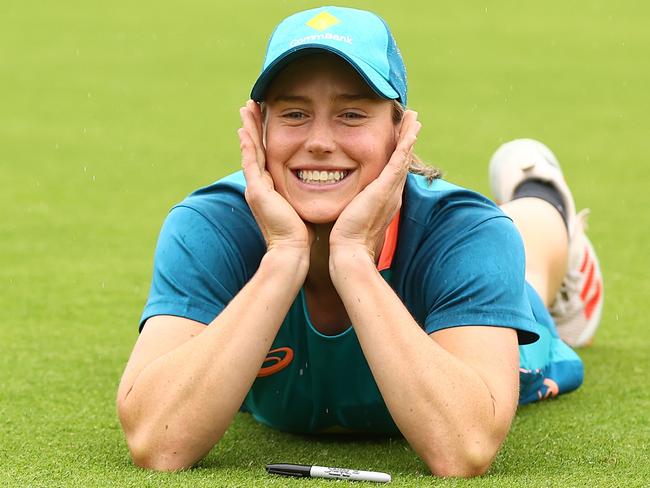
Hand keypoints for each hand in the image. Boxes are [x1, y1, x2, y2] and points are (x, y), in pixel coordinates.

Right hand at [238, 100, 312, 252]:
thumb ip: (306, 195)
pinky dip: (248, 144)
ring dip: (249, 128)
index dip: (264, 137)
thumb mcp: (303, 207)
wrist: (292, 252)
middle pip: (255, 148)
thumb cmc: (302, 235)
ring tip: (246, 108)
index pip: (266, 156)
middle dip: (253, 126)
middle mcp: (260, 186)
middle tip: (250, 105)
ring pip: (250, 150)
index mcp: (271, 189)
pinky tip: (245, 129)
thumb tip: (323, 187)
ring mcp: (256, 188)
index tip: (264, 118)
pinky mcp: (257, 191)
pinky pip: (251, 162)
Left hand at [329, 110, 420, 261]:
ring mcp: (391, 190)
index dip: (397, 154)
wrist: (350, 251)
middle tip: (412, 122)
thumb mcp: (351, 217)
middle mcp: (392, 194)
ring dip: (409, 136)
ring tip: (414, 118)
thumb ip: (352, 207)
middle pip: (403, 161)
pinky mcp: (386, 187)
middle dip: (407, 140)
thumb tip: (343, 206)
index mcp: (384, 200)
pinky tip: (411, 128)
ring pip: (404, 156)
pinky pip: (399, 159)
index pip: (392, 171)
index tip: (398, 139)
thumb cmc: (346, 239)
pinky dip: (406, 142)